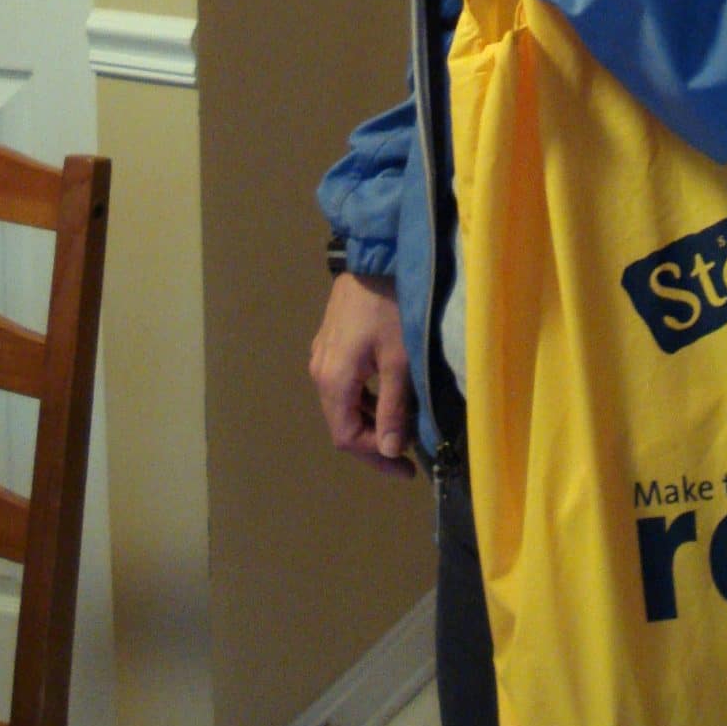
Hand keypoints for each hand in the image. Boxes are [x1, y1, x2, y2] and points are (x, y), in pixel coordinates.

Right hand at [309, 272, 416, 476]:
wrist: (374, 257)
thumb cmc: (390, 308)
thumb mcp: (399, 360)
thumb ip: (393, 408)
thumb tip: (392, 450)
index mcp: (333, 381)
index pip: (347, 437)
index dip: (376, 458)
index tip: (406, 468)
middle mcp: (319, 372)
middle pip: (341, 423)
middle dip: (373, 443)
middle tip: (406, 456)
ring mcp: (321, 355)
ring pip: (342, 404)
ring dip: (369, 421)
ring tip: (400, 429)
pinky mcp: (330, 342)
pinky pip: (343, 384)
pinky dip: (364, 400)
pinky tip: (385, 398)